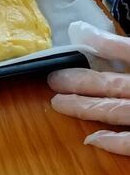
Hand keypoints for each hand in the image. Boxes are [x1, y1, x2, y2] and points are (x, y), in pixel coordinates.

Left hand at [48, 21, 129, 154]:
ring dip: (84, 107)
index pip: (128, 50)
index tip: (77, 32)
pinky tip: (91, 140)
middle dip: (80, 81)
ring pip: (113, 110)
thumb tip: (99, 35)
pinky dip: (113, 142)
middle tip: (53, 78)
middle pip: (112, 83)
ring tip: (58, 103)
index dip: (103, 42)